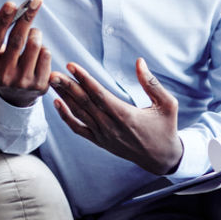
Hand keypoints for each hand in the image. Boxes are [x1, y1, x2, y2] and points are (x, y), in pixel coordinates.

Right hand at [0, 0, 49, 107]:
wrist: (13, 93)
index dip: (3, 20)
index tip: (12, 4)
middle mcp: (2, 77)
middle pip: (17, 40)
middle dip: (26, 16)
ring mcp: (22, 83)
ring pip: (35, 44)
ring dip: (35, 32)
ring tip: (31, 34)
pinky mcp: (40, 85)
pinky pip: (46, 54)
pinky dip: (42, 47)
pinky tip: (36, 53)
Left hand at [50, 58, 181, 174]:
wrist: (161, 158)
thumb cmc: (165, 128)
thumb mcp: (167, 104)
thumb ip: (152, 83)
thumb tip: (139, 61)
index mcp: (125, 115)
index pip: (99, 94)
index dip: (84, 79)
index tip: (72, 65)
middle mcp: (110, 126)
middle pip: (84, 103)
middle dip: (67, 86)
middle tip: (53, 73)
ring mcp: (103, 135)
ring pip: (79, 113)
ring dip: (64, 97)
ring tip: (52, 82)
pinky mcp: (100, 141)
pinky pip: (78, 129)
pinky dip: (66, 117)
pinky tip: (57, 104)